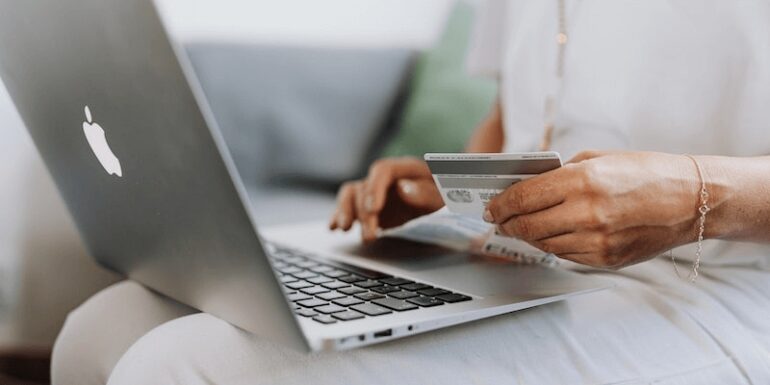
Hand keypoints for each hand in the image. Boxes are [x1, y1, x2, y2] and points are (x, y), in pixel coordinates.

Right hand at [329, 157, 443, 241]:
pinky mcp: (368, 206)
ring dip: (345, 212)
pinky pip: (348, 207)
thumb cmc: (444, 194)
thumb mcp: (442, 194)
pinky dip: (339, 216)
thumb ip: (425, 192)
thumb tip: (404, 189)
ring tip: (345, 229)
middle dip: (364, 213)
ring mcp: (374, 191)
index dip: (375, 188)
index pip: (382, 170)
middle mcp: (384, 178)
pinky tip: (333, 228)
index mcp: (404, 168)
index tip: (374, 209)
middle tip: (371, 236)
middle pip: (364, 187)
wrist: (443, 199)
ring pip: (350, 194)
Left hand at [485, 151, 709, 268]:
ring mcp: (597, 241)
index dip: (500, 204)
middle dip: (506, 223)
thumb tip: (525, 185)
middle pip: (527, 225)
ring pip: (543, 243)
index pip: (524, 197)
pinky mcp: (606, 260)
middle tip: (498, 220)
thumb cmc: (646, 172)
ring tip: (519, 226)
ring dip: (527, 235)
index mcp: (583, 181)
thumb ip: (560, 173)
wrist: (691, 199)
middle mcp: (588, 213)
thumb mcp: (599, 158)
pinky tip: (550, 235)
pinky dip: (552, 245)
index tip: (491, 207)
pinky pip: (565, 255)